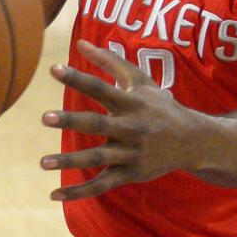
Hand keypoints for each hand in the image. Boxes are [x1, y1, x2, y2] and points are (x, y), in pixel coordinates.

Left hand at [40, 40, 200, 199]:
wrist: (193, 141)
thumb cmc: (159, 105)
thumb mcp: (139, 80)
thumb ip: (109, 61)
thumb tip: (79, 43)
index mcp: (130, 102)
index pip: (100, 87)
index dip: (77, 78)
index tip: (53, 69)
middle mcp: (130, 127)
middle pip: (97, 124)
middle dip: (71, 121)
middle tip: (44, 117)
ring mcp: (131, 153)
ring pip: (97, 158)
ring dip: (70, 161)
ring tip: (43, 162)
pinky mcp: (130, 173)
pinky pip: (102, 184)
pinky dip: (79, 191)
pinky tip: (54, 193)